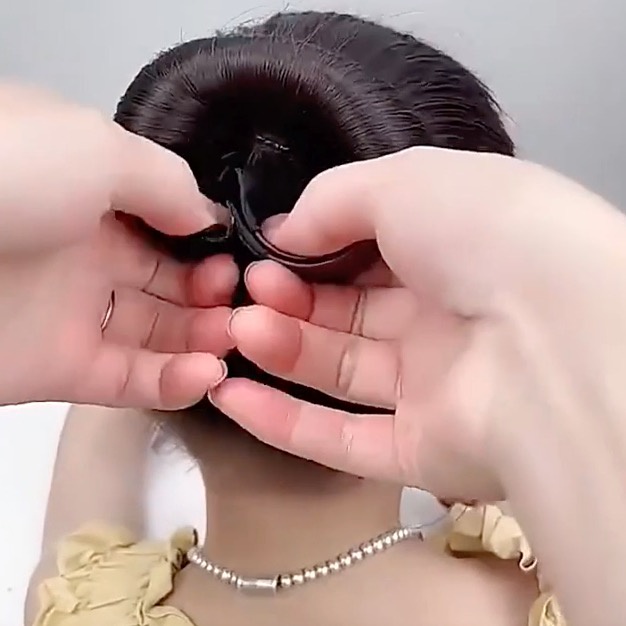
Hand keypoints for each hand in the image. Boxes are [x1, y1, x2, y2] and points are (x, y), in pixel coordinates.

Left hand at [0, 83, 234, 408]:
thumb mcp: (98, 149)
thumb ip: (168, 183)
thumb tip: (209, 217)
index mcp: (91, 195)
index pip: (171, 229)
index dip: (211, 248)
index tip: (240, 260)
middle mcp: (84, 254)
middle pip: (171, 286)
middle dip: (216, 296)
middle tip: (247, 304)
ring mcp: (70, 314)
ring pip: (158, 337)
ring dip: (206, 342)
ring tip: (238, 340)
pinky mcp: (56, 370)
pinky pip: (129, 382)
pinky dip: (174, 384)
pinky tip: (208, 374)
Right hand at [210, 147, 625, 500]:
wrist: (555, 336)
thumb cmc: (484, 232)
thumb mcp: (404, 182)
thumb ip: (333, 201)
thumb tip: (283, 232)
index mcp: (451, 249)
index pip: (367, 251)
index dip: (311, 249)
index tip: (267, 246)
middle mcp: (443, 318)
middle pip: (348, 311)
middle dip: (291, 296)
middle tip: (248, 286)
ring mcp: (432, 388)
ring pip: (340, 371)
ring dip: (282, 347)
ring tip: (241, 324)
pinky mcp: (421, 450)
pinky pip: (342, 439)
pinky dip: (282, 422)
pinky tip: (229, 393)